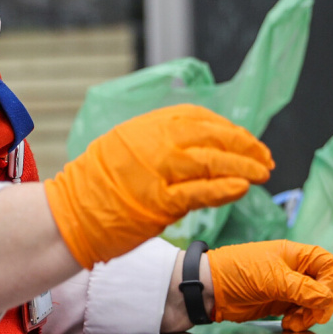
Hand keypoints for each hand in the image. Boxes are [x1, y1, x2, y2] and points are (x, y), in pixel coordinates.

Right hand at [44, 105, 273, 268]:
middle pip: (213, 137)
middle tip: (265, 158)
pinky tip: (243, 188)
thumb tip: (197, 143)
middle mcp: (154, 142)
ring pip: (213, 163)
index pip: (200, 118)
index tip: (246, 140)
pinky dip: (225, 188)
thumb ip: (159, 141)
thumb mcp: (125, 145)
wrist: (67, 215)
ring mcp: (157, 172)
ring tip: (263, 174)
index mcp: (147, 125)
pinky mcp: (158, 202)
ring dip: (244, 167)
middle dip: (245, 147)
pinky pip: (200, 192)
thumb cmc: (95, 186)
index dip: (229, 129)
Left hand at [207, 240, 332, 332]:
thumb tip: (326, 299)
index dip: (331, 282)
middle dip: (321, 303)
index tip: (324, 299)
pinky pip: (299, 311)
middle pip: (323, 285)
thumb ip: (303, 289)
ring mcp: (286, 286)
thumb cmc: (238, 272)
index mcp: (295, 254)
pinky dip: (299, 319)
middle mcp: (293, 269)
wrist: (211, 290)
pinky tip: (288, 323)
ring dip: (309, 314)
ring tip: (294, 322)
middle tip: (313, 316)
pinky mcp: (279, 302)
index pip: (326, 263)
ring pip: (313, 301)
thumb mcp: (273, 279)